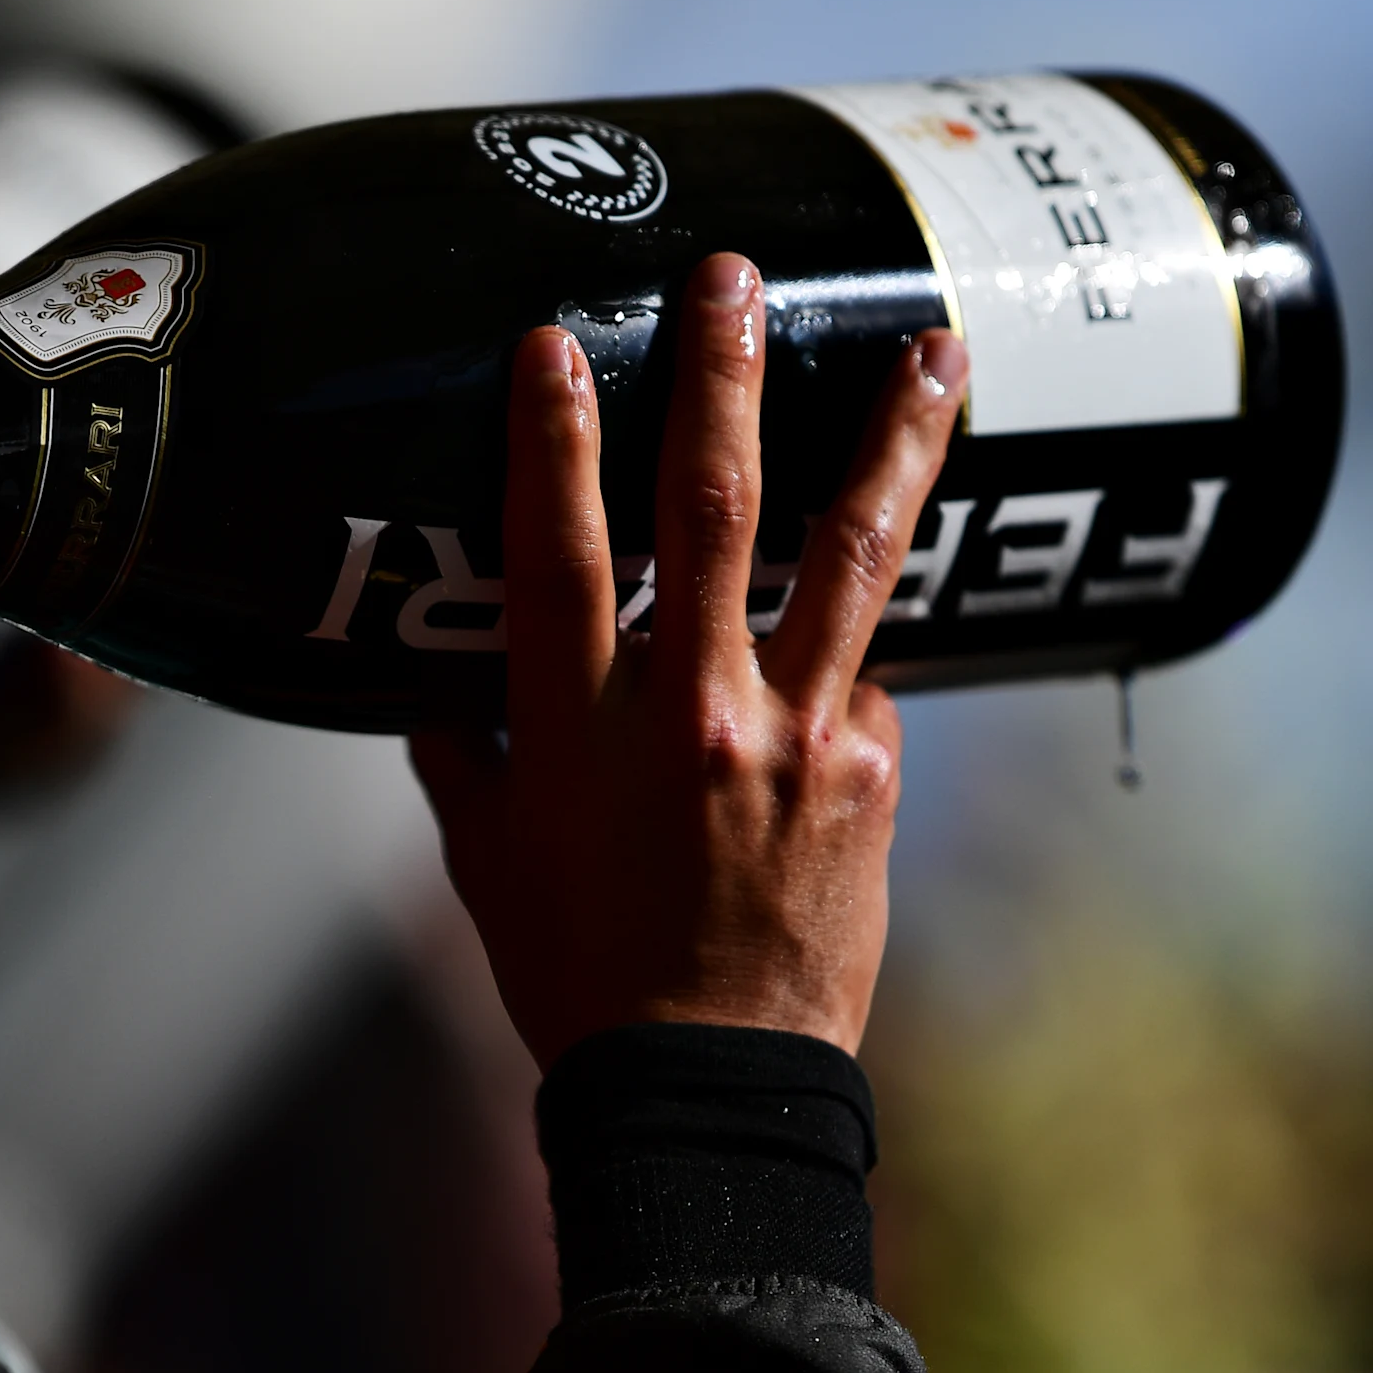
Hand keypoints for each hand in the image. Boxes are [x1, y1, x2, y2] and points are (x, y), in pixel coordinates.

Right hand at [410, 253, 965, 1063]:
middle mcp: (692, 713)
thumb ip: (464, 753)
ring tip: (940, 349)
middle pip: (712, 510)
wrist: (705, 1092)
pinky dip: (851, 652)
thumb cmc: (578, 978)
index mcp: (578, 729)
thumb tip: (432, 685)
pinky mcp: (868, 775)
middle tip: (738, 281)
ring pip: (850, 556)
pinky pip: (863, 680)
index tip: (557, 341)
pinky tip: (856, 644)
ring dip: (894, 439)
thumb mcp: (485, 862)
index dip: (551, 440)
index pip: (557, 550)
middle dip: (724, 379)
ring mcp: (795, 738)